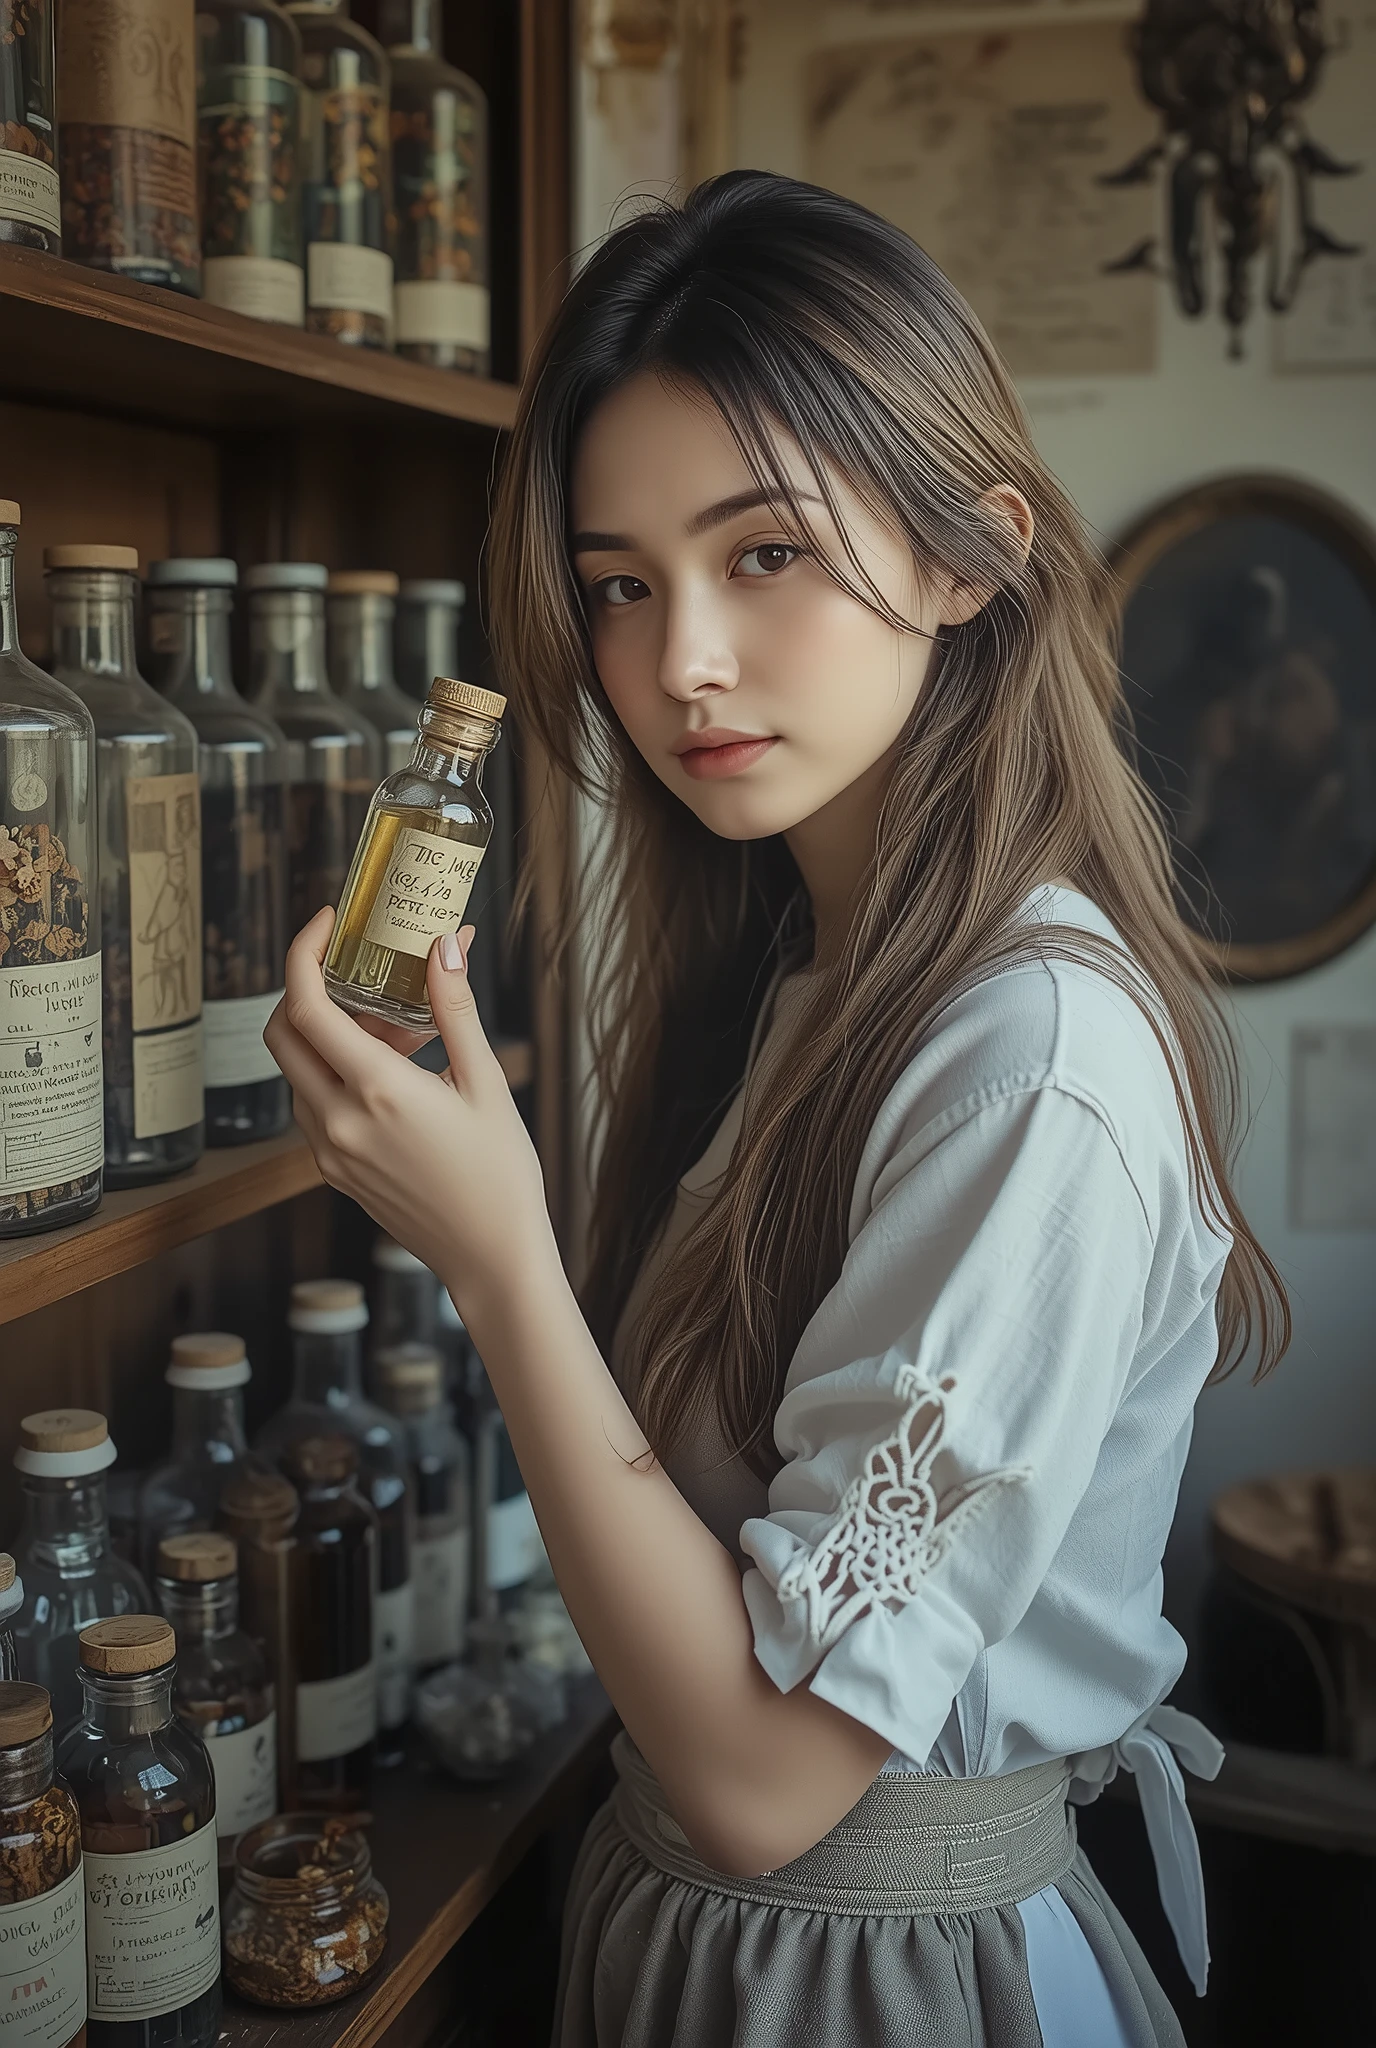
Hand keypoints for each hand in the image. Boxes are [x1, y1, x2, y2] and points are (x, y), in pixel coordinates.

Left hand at [264, 909, 558, 1328]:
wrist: (492, 1259)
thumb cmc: (501, 1176)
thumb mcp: (485, 1082)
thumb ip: (454, 1009)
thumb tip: (444, 945)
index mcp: (376, 1092)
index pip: (306, 1006)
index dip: (304, 953)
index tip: (327, 923)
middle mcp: (338, 1122)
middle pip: (282, 1033)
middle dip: (307, 988)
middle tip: (354, 968)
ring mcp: (330, 1151)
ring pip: (298, 1070)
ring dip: (328, 1034)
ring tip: (399, 1026)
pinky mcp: (335, 1172)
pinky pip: (315, 1105)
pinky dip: (337, 1073)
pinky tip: (393, 1070)